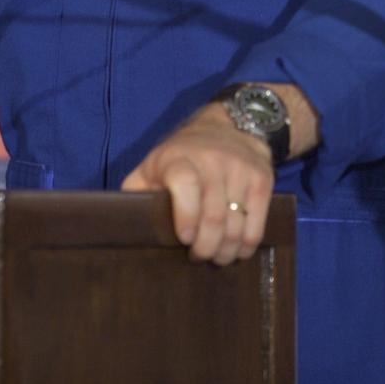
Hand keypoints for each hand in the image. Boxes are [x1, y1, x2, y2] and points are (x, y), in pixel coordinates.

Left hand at [121, 104, 273, 264]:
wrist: (230, 126)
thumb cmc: (182, 155)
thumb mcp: (153, 164)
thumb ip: (137, 190)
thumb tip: (122, 222)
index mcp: (179, 158)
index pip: (185, 183)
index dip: (185, 215)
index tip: (184, 238)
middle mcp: (212, 161)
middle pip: (214, 215)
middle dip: (206, 247)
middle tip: (198, 256)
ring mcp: (240, 170)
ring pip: (236, 225)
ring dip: (226, 251)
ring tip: (216, 257)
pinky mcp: (262, 179)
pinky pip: (257, 224)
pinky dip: (247, 245)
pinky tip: (237, 250)